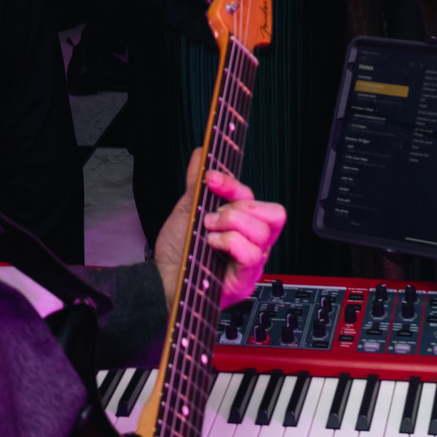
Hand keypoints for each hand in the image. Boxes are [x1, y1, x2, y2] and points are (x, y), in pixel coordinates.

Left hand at [154, 150, 286, 309]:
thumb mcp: (187, 211)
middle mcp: (252, 243)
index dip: (234, 184)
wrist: (161, 280)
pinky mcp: (244, 280)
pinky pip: (252, 254)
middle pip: (274, 214)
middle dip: (241, 206)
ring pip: (263, 232)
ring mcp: (251, 263)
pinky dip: (230, 242)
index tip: (211, 178)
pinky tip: (213, 243)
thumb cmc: (178, 252)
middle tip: (213, 215)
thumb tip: (200, 155)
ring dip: (231, 224)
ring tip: (209, 230)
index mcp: (244, 225)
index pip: (255, 197)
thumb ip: (197, 184)